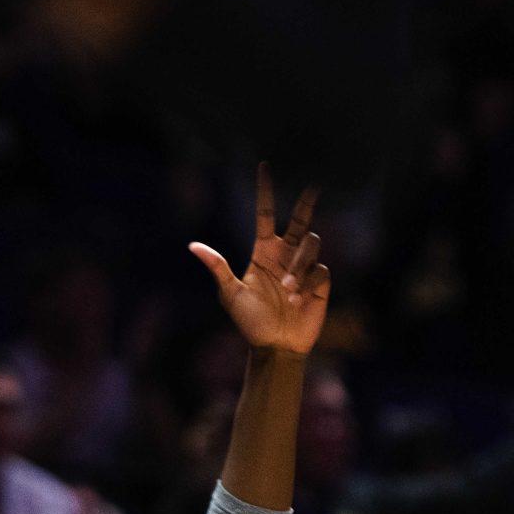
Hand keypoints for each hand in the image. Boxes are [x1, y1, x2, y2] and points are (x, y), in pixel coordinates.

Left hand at [189, 165, 331, 356]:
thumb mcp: (231, 294)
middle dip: (307, 202)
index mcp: (264, 251)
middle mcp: (286, 255)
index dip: (265, 191)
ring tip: (289, 291)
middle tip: (315, 184)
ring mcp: (304, 268)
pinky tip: (299, 299)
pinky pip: (321, 270)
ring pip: (311, 246)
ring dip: (299, 266)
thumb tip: (193, 245)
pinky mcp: (320, 283)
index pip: (266, 214)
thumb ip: (217, 267)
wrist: (275, 346)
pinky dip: (309, 282)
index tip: (264, 166)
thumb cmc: (251, 322)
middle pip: (300, 220)